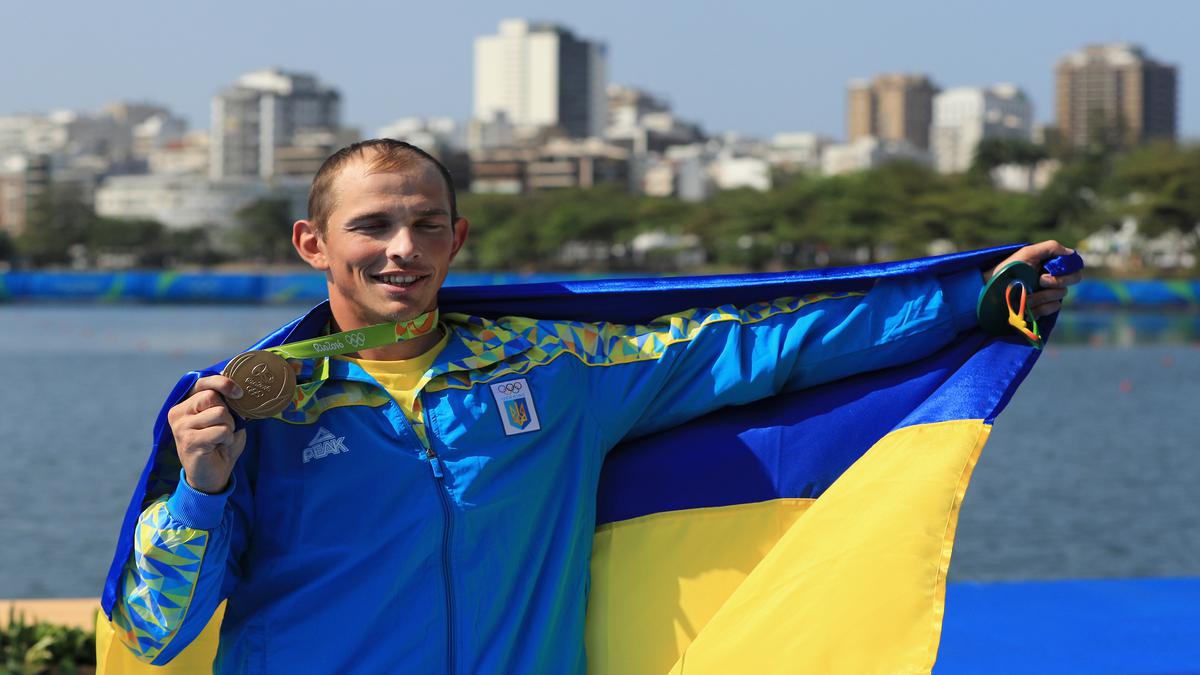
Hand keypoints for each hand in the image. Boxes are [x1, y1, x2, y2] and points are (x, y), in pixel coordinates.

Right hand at [167, 375, 246, 493]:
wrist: (214, 475)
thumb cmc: (221, 445)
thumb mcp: (228, 419)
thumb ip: (229, 403)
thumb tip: (238, 389)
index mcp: (187, 404)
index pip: (202, 382)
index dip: (222, 382)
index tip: (238, 392)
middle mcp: (179, 412)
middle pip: (211, 396)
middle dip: (227, 412)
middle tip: (226, 428)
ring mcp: (181, 427)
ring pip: (219, 413)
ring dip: (229, 427)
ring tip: (221, 439)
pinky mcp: (189, 441)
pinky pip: (220, 430)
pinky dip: (227, 438)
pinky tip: (218, 446)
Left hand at [984, 240, 1082, 318]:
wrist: (991, 290)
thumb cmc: (1007, 269)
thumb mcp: (1027, 253)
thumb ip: (1050, 248)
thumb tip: (1071, 253)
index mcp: (1052, 265)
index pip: (1074, 266)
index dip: (1068, 269)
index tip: (1052, 270)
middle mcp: (1053, 279)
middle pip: (1073, 280)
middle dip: (1057, 281)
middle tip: (1040, 280)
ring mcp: (1048, 295)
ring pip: (1060, 295)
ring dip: (1042, 295)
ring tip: (1025, 295)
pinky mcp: (1043, 308)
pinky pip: (1052, 308)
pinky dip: (1040, 307)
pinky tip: (1027, 306)